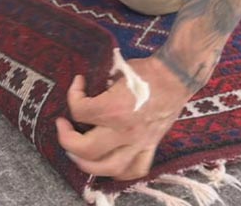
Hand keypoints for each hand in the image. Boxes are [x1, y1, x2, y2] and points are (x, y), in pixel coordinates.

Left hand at [56, 56, 193, 180]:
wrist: (177, 75)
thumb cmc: (147, 70)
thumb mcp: (117, 71)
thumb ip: (99, 85)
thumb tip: (86, 90)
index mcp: (113, 108)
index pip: (79, 110)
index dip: (72, 94)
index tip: (78, 83)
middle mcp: (124, 130)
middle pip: (84, 149)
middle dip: (67, 139)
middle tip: (64, 127)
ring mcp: (138, 142)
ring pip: (107, 168)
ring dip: (87, 163)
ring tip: (78, 153)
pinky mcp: (150, 146)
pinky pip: (135, 169)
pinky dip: (119, 171)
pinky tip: (109, 163)